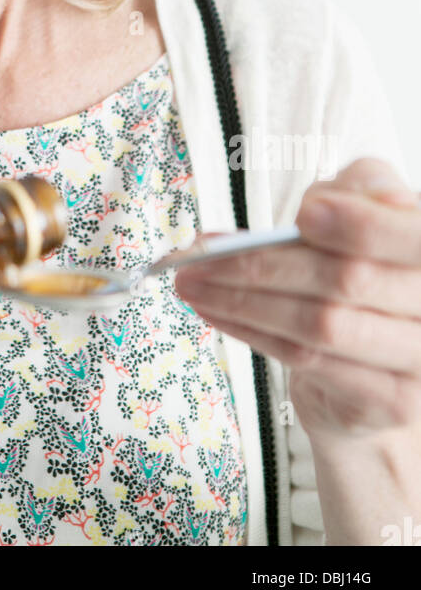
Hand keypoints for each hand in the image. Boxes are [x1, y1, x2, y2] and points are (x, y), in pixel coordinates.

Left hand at [173, 158, 420, 440]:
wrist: (377, 358)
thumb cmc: (365, 264)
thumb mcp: (365, 208)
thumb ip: (356, 190)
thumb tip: (319, 207)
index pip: (410, 235)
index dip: (361, 223)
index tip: (304, 215)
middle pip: (346, 279)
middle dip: (263, 262)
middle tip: (201, 251)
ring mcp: (420, 360)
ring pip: (319, 324)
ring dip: (242, 300)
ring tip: (191, 282)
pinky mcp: (390, 400)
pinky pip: (306, 359)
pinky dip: (250, 331)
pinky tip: (214, 311)